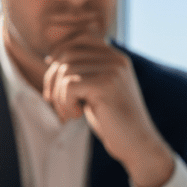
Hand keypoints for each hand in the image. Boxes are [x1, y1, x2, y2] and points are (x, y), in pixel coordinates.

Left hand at [42, 32, 174, 186]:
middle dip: (53, 80)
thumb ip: (81, 72)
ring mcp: (112, 70)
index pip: (76, 41)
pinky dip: (65, 103)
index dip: (57, 59)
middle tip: (58, 103)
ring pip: (64, 71)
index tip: (55, 85)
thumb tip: (50, 57)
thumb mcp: (96, 91)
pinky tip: (77, 115)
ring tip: (70, 113)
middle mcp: (115, 58)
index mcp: (115, 56)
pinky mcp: (106, 85)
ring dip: (58, 96)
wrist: (137, 145)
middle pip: (66, 54)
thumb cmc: (113, 121)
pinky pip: (68, 86)